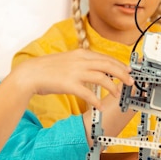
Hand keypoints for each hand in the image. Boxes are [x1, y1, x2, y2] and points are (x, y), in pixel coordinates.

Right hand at [12, 49, 132, 109]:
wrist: (30, 73)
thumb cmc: (46, 68)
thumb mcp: (67, 60)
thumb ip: (80, 63)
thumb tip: (94, 69)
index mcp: (80, 54)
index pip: (105, 58)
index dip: (118, 64)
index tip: (127, 70)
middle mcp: (80, 61)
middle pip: (108, 65)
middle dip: (122, 73)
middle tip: (130, 81)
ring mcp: (75, 72)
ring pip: (101, 78)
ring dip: (112, 86)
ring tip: (117, 94)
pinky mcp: (69, 84)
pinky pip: (88, 93)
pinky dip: (96, 100)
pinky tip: (100, 106)